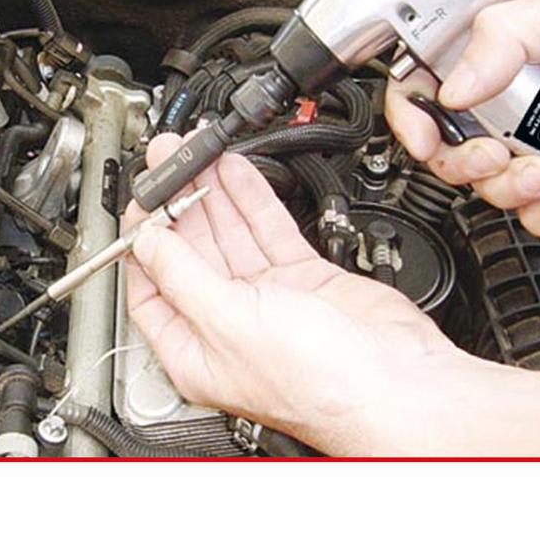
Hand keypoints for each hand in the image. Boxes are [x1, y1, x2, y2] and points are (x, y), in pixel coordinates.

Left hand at [123, 133, 461, 454]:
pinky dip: (251, 199)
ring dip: (213, 193)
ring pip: (231, 235)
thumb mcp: (229, 322)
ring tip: (195, 154)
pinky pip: (268, 229)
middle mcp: (228, 325)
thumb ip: (184, 276)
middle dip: (178, 204)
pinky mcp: (303, 279)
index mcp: (196, 351)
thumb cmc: (320, 384)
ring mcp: (268, 299)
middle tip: (168, 161)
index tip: (142, 203)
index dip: (144, 242)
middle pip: (192, 253)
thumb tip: (147, 243)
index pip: (152, 288)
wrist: (397, 383)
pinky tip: (235, 171)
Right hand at [386, 0, 539, 235]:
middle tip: (499, 154)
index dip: (411, 116)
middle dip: (469, 163)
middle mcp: (507, 89)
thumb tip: (451, 89)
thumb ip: (500, 39)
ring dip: (512, 190)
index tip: (427, 142)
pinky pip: (534, 204)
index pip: (422, 82)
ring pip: (491, 181)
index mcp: (491, 47)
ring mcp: (537, 129)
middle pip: (450, 145)